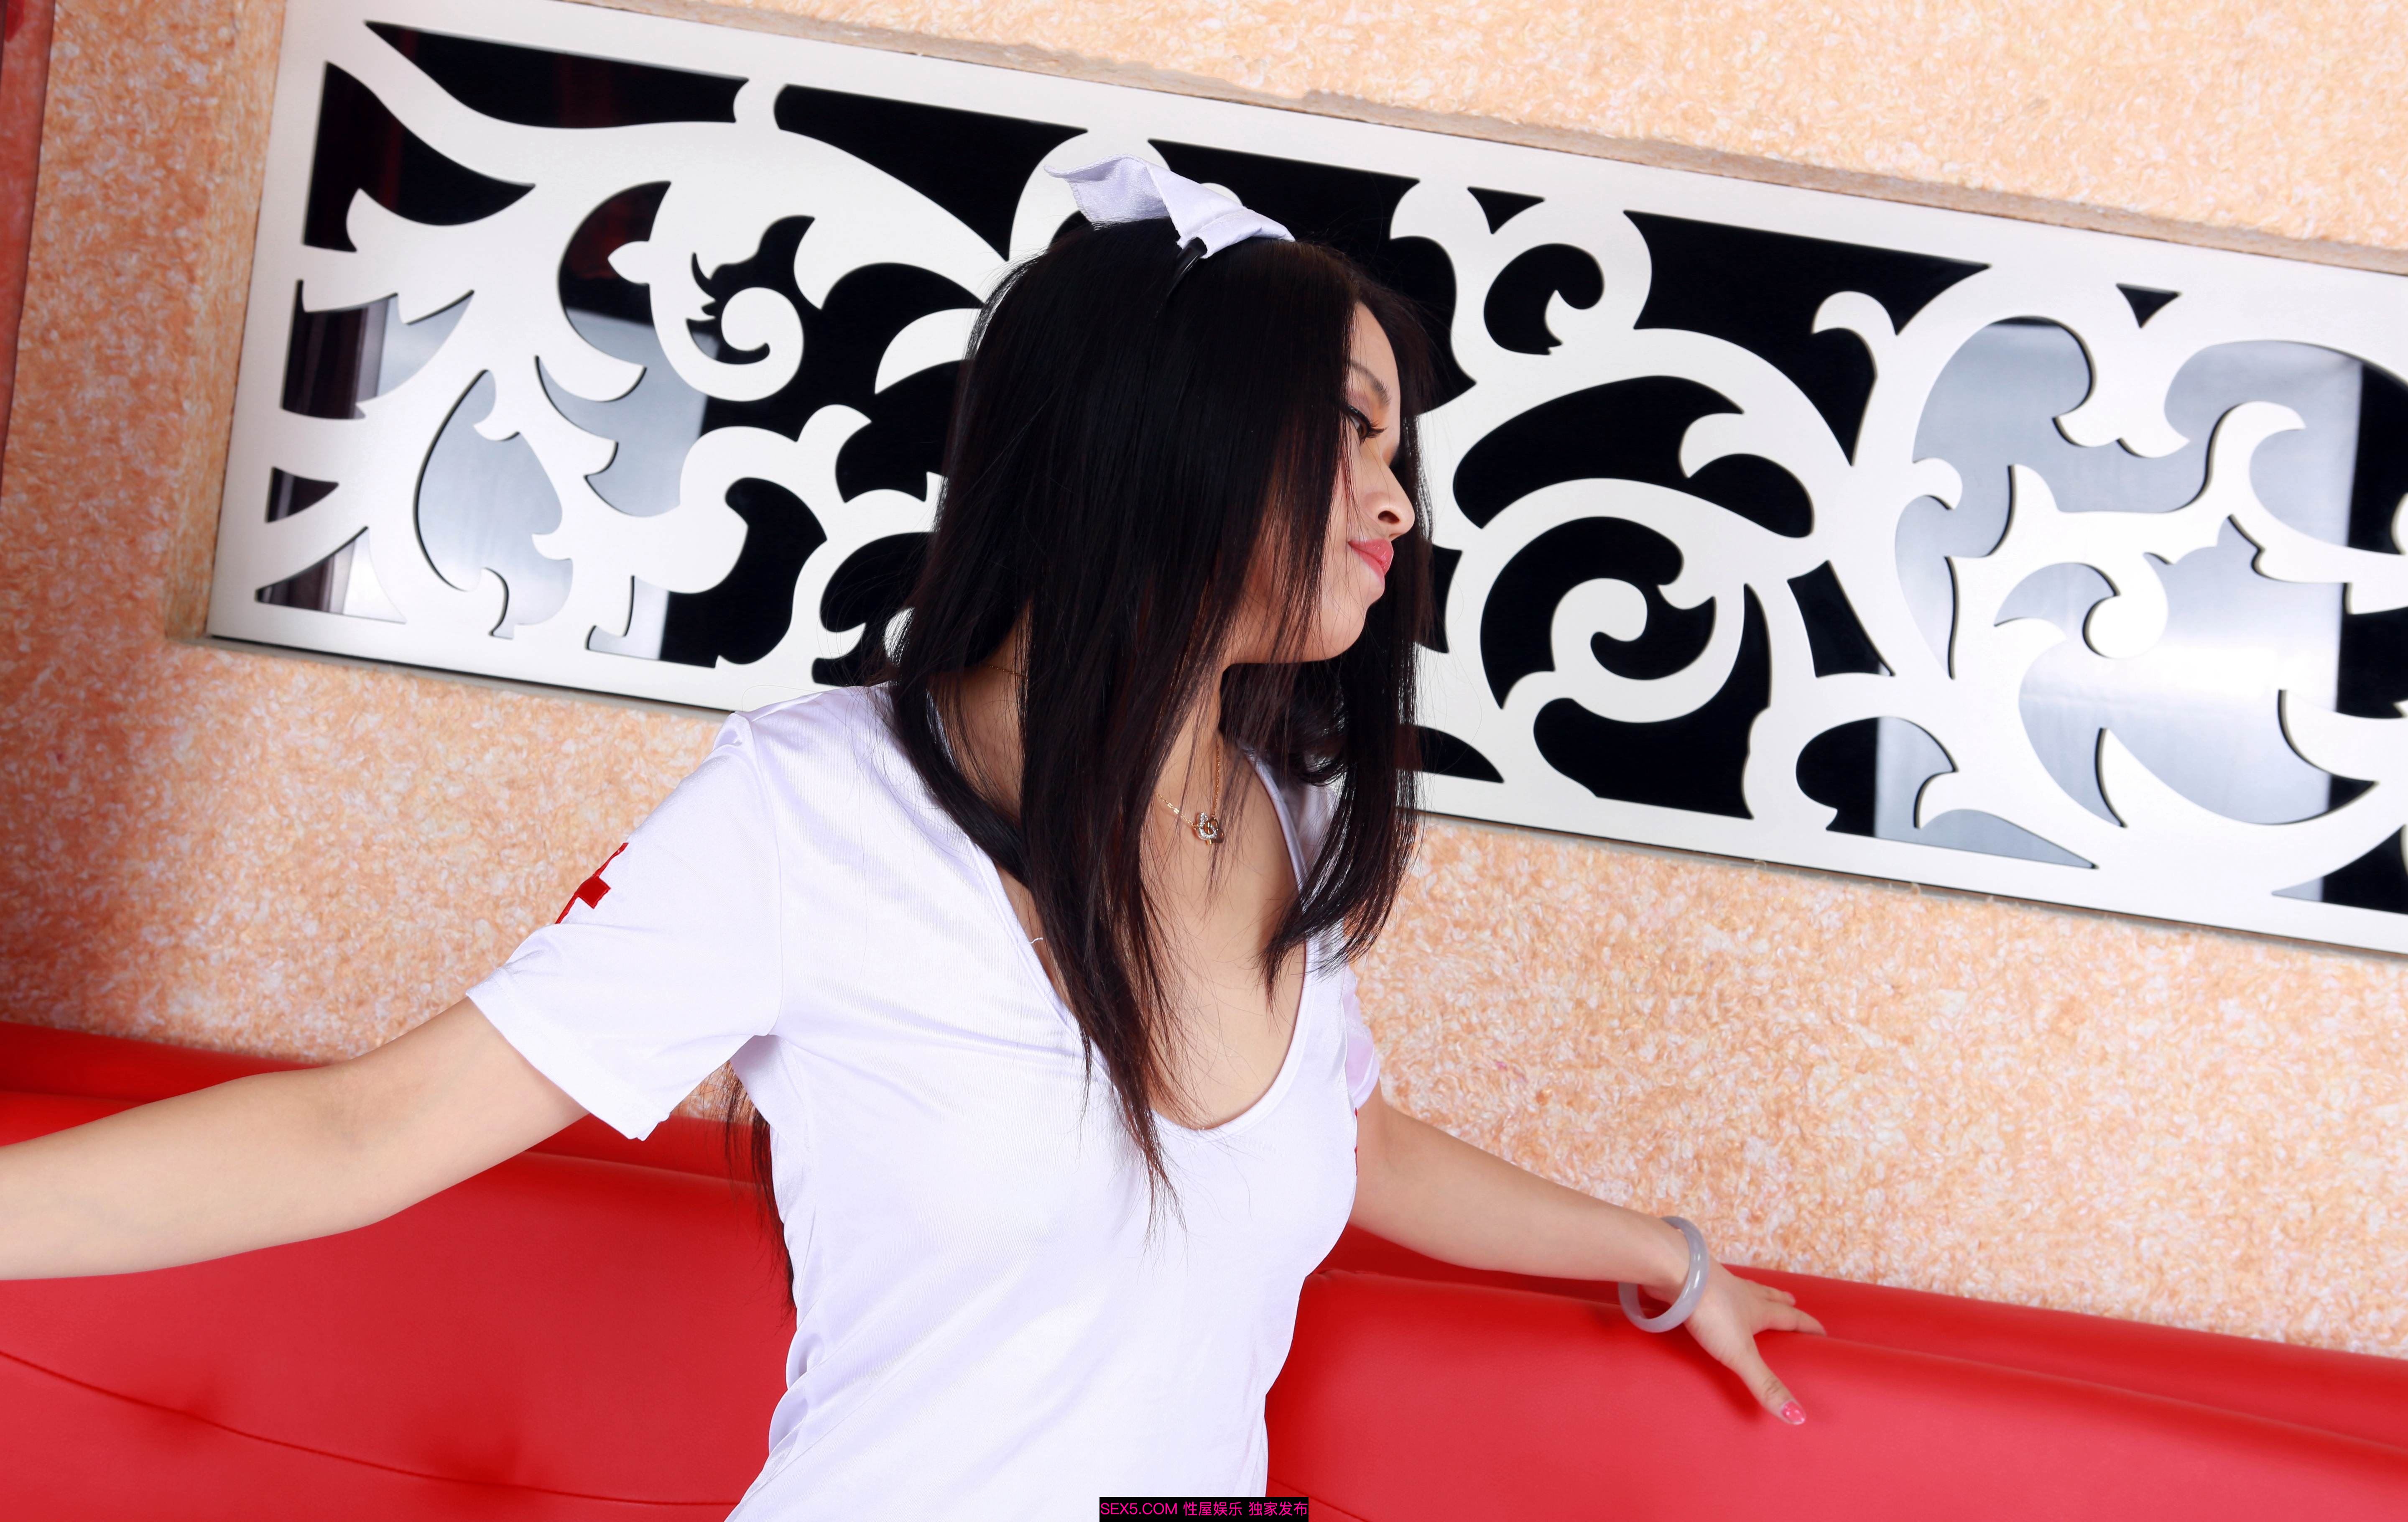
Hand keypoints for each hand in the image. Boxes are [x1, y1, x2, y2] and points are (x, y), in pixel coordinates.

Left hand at [1667, 1261, 1825, 1422]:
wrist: (1675, 1272)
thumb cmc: (1711, 1311)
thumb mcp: (1740, 1353)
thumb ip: (1764, 1383)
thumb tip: (1797, 1416)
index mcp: (1759, 1308)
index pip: (1792, 1317)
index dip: (1808, 1325)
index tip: (1822, 1330)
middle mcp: (1742, 1293)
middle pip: (1769, 1297)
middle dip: (1782, 1302)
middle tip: (1791, 1302)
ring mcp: (1718, 1284)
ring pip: (1743, 1288)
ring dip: (1754, 1293)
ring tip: (1759, 1295)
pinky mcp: (1695, 1282)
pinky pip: (1714, 1288)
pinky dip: (1721, 1292)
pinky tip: (1713, 1294)